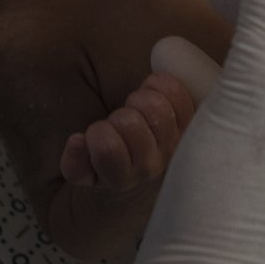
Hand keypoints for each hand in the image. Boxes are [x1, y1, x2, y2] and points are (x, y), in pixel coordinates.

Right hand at [61, 75, 198, 192]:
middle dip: (118, 115)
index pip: (107, 148)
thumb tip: (78, 141)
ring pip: (155, 108)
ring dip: (139, 99)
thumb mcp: (83, 170)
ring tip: (134, 107)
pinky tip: (150, 92)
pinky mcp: (189, 125)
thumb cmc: (107, 163)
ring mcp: (173, 146)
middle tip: (118, 120)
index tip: (98, 132)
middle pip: (130, 123)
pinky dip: (160, 84)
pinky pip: (177, 94)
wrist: (140, 166)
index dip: (97, 132)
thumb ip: (75, 163)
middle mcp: (151, 166)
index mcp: (121, 179)